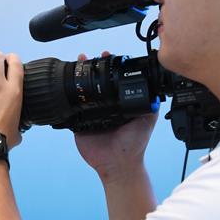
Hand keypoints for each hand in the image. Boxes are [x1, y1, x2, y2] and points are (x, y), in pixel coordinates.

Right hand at [72, 53, 156, 181]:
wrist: (118, 164)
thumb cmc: (134, 145)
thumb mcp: (147, 119)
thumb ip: (150, 103)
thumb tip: (155, 86)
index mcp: (118, 104)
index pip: (111, 80)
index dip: (108, 67)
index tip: (107, 55)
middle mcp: (104, 107)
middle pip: (94, 83)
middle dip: (90, 68)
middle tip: (87, 57)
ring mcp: (90, 115)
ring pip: (82, 92)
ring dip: (77, 78)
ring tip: (76, 63)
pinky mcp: (78, 124)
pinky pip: (71, 110)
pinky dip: (67, 98)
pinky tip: (64, 84)